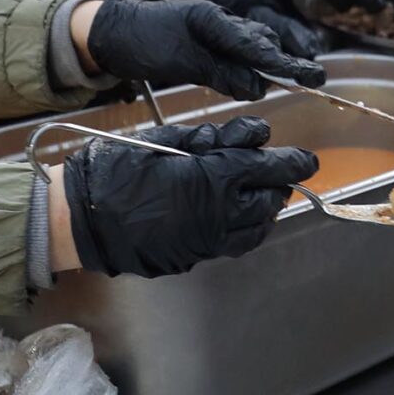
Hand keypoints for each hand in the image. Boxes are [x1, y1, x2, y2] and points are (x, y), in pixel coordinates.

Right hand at [61, 118, 319, 277]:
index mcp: (214, 177)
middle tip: (275, 171)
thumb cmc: (119, 170)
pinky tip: (240, 217)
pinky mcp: (197, 255)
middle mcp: (220, 213)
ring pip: (259, 225)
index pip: (269, 168)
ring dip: (265, 207)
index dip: (293, 162)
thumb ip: (213, 139)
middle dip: (278, 182)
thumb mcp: (167, 140)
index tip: (307, 160)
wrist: (85, 217)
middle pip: (271, 198)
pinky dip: (249, 229)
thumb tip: (248, 139)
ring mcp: (210, 240)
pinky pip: (238, 243)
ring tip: (259, 193)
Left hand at [84, 0, 326, 100]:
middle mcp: (218, 21)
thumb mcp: (181, 60)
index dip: (286, 63)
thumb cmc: (142, 42)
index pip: (256, 45)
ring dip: (269, 63)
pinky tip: (256, 78)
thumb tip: (257, 87)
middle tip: (314, 79)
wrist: (111, 33)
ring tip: (294, 78)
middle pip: (261, 42)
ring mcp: (212, 30)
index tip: (313, 75)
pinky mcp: (205, 42)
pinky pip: (236, 53)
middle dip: (286, 61)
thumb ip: (220, 72)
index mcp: (213, 19)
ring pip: (251, 46)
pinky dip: (250, 65)